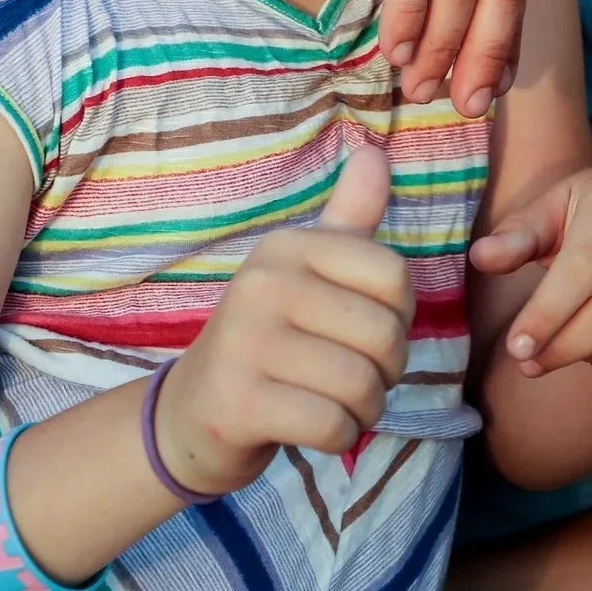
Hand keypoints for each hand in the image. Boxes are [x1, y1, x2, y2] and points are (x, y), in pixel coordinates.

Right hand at [152, 147, 412, 495]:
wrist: (191, 413)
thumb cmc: (268, 338)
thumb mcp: (306, 270)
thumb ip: (347, 217)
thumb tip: (374, 151)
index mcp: (287, 246)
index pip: (394, 277)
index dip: (399, 318)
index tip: (364, 333)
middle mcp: (263, 282)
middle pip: (385, 335)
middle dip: (385, 372)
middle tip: (351, 378)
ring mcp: (246, 341)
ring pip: (362, 386)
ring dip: (364, 411)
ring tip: (336, 405)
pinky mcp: (240, 402)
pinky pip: (334, 427)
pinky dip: (340, 439)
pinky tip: (315, 430)